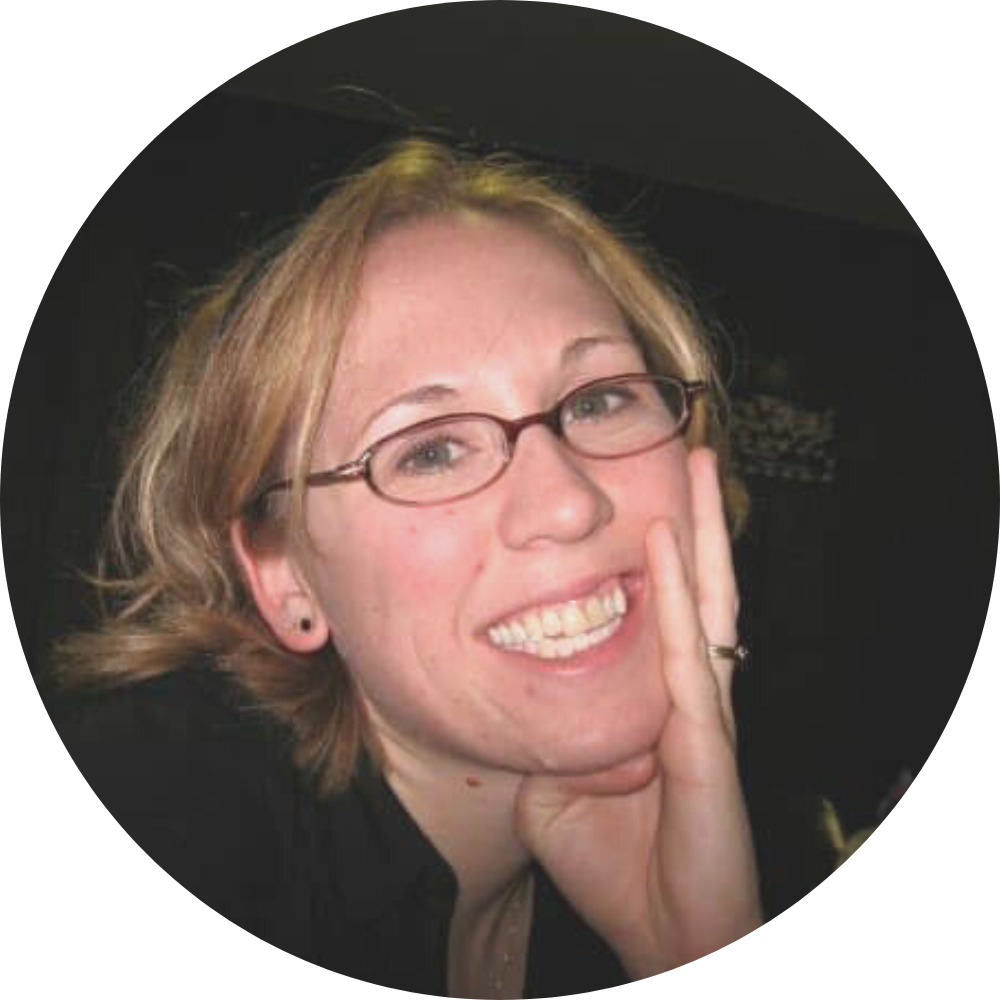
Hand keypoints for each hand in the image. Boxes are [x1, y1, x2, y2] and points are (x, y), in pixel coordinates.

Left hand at [513, 446, 762, 989]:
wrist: (664, 934)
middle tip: (699, 454)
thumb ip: (547, 736)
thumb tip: (533, 705)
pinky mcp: (704, 735)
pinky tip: (666, 540)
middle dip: (698, 521)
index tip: (650, 498)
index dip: (665, 557)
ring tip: (703, 466)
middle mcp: (690, 692)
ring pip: (706, 601)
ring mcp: (702, 708)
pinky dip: (676, 592)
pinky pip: (686, 651)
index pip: (667, 612)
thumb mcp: (558, 788)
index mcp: (660, 701)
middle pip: (699, 588)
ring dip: (700, 531)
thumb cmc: (615, 865)